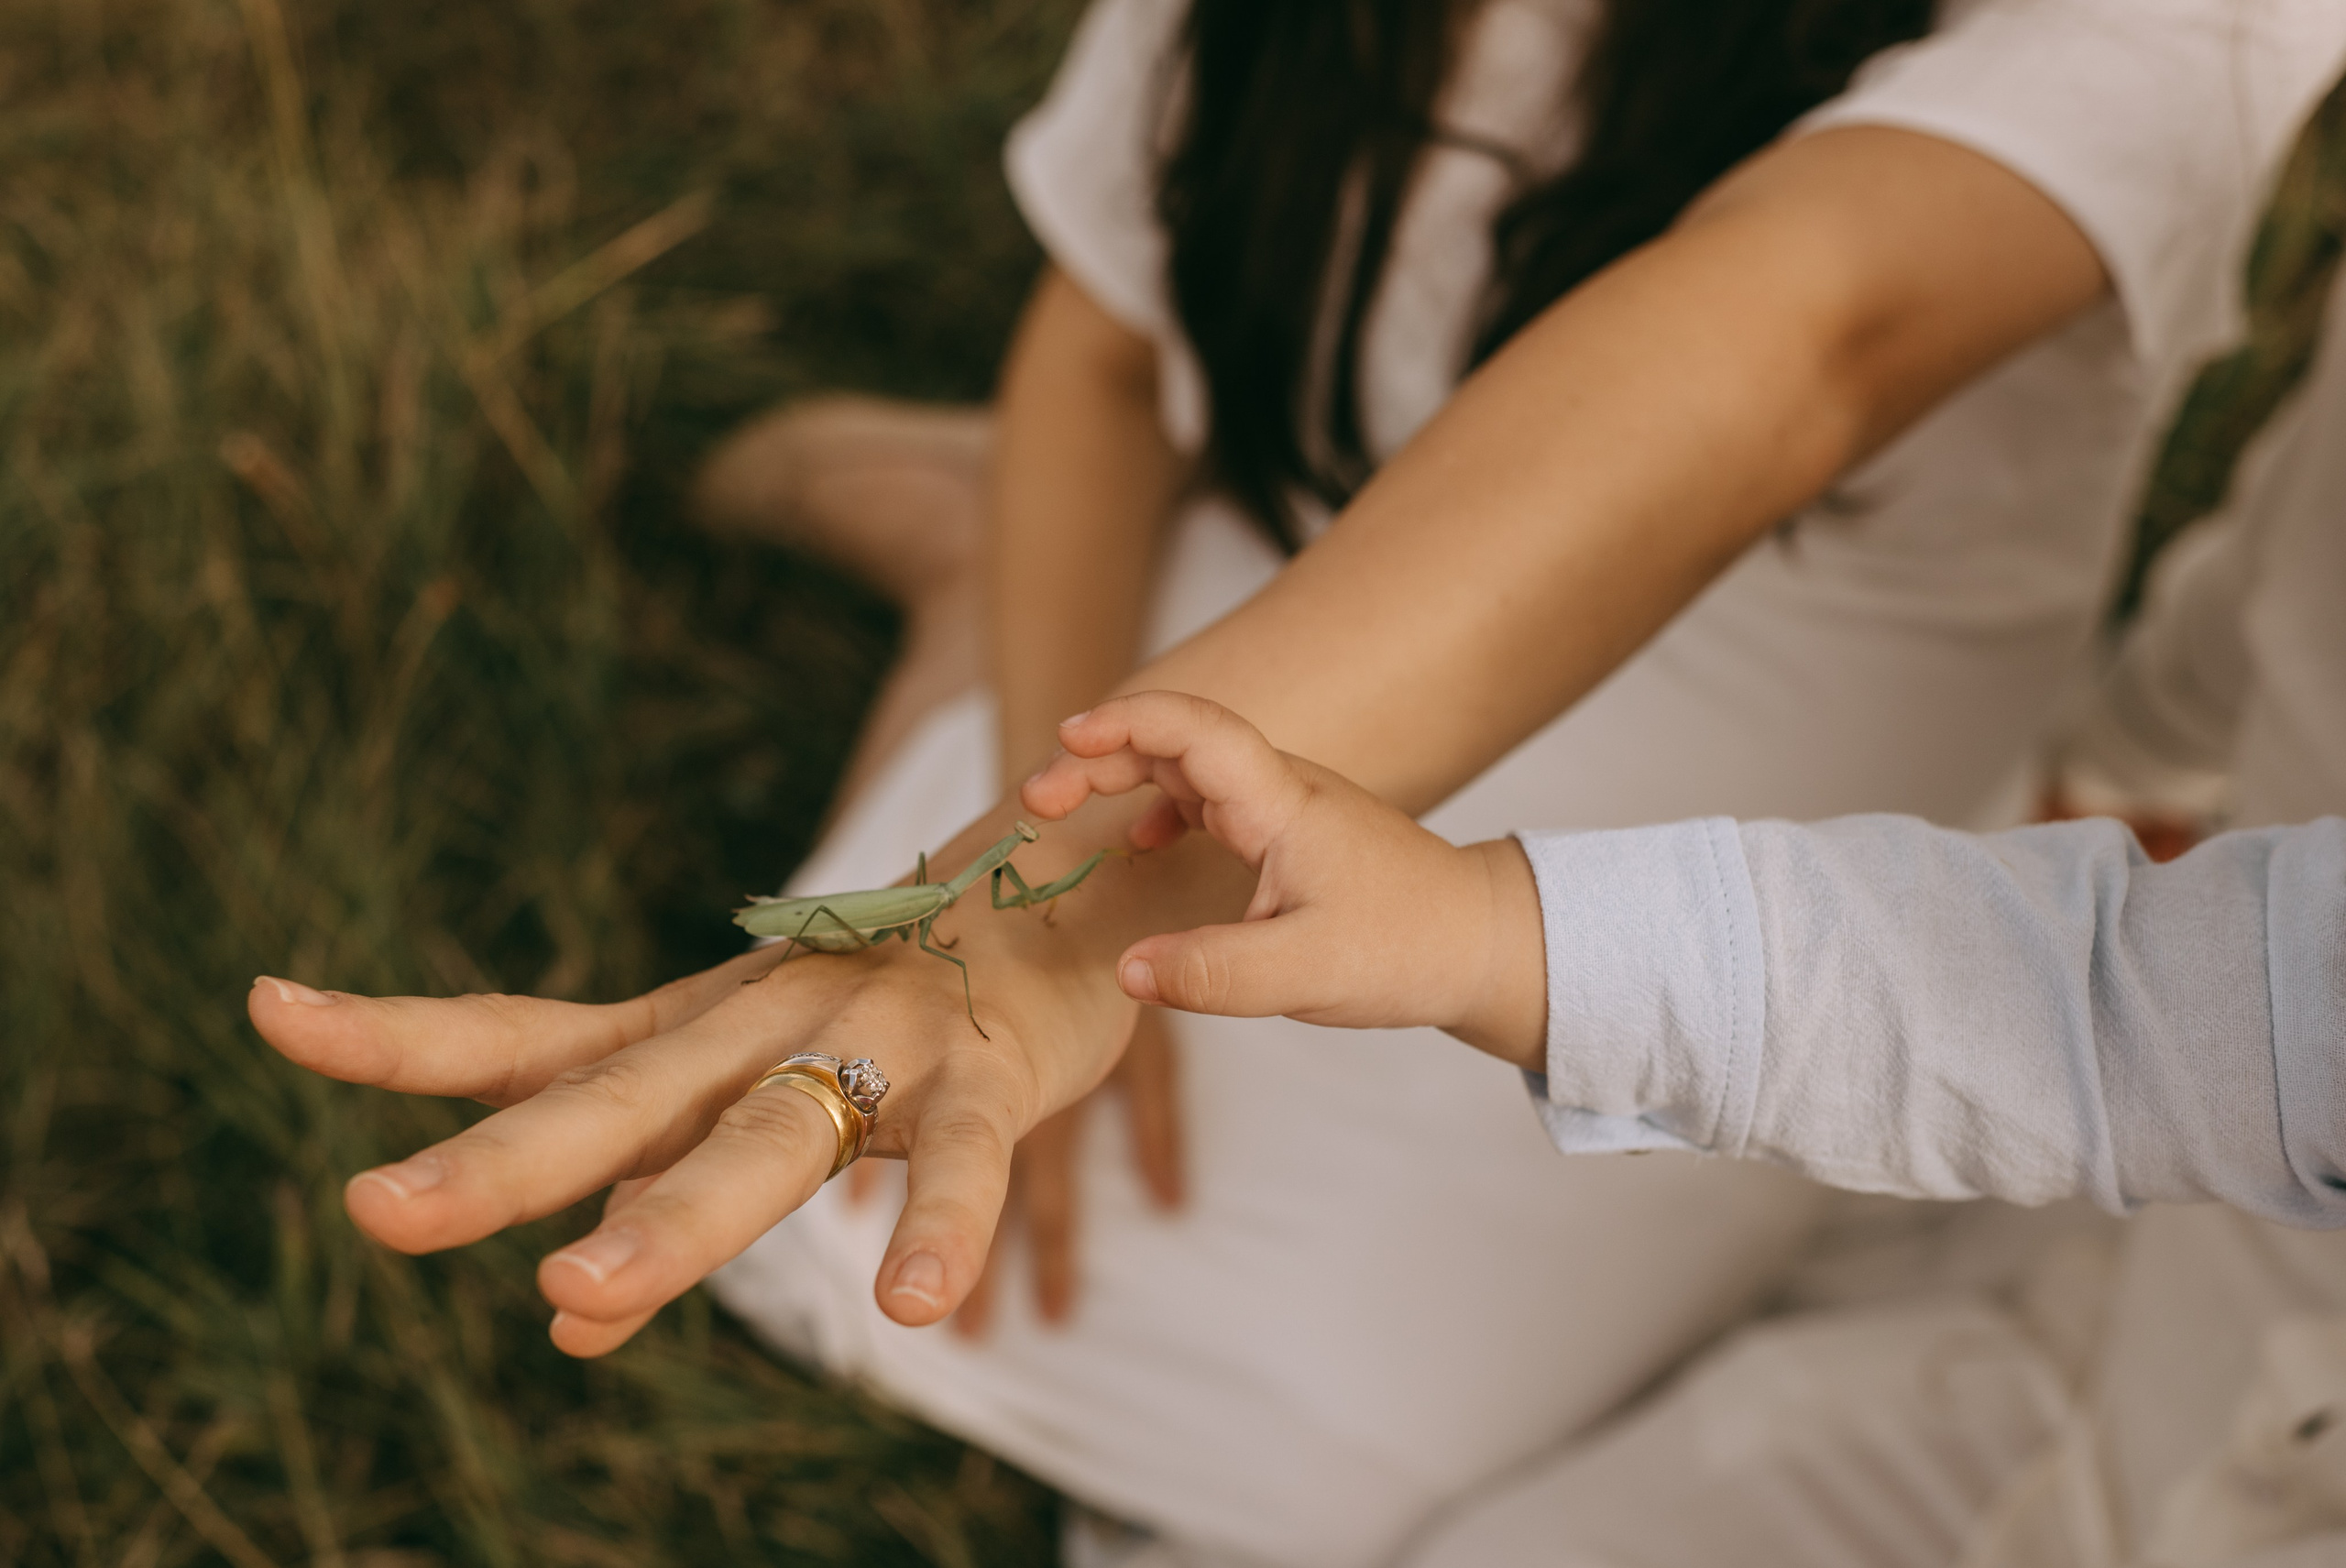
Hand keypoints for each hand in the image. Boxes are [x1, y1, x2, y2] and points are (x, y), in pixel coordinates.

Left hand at [248, 804, 1214, 1355]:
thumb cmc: (908, 1003)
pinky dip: (934, 1224)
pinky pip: (961, 1157)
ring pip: (766, 1133)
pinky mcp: (990, 1072)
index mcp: (700, 1025)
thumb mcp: (772, 1101)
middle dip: (497, 1162)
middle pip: (616, 1098)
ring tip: (575, 1294)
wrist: (1080, 885)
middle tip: (374, 1214)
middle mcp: (765, 1020)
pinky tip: (910, 1309)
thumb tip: (556, 1333)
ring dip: (674, 1216)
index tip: (268, 1008)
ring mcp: (876, 1037)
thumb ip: (661, 1201)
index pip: (531, 1032)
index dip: (402, 1031)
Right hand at [1022, 692, 1547, 1065]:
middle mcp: (1281, 790)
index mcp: (1283, 804)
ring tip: (1059, 810)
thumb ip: (1213, 974)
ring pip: (1185, 768)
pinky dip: (1158, 809)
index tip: (1068, 739)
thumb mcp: (1306, 972)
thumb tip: (1127, 970)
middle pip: (1175, 740)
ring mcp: (1284, 808)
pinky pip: (1206, 800)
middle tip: (1036, 798)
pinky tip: (1141, 845)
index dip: (1126, 723)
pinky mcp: (1287, 834)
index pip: (1195, 730)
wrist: (1478, 942)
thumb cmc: (1406, 947)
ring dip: (1120, 779)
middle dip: (1098, 755)